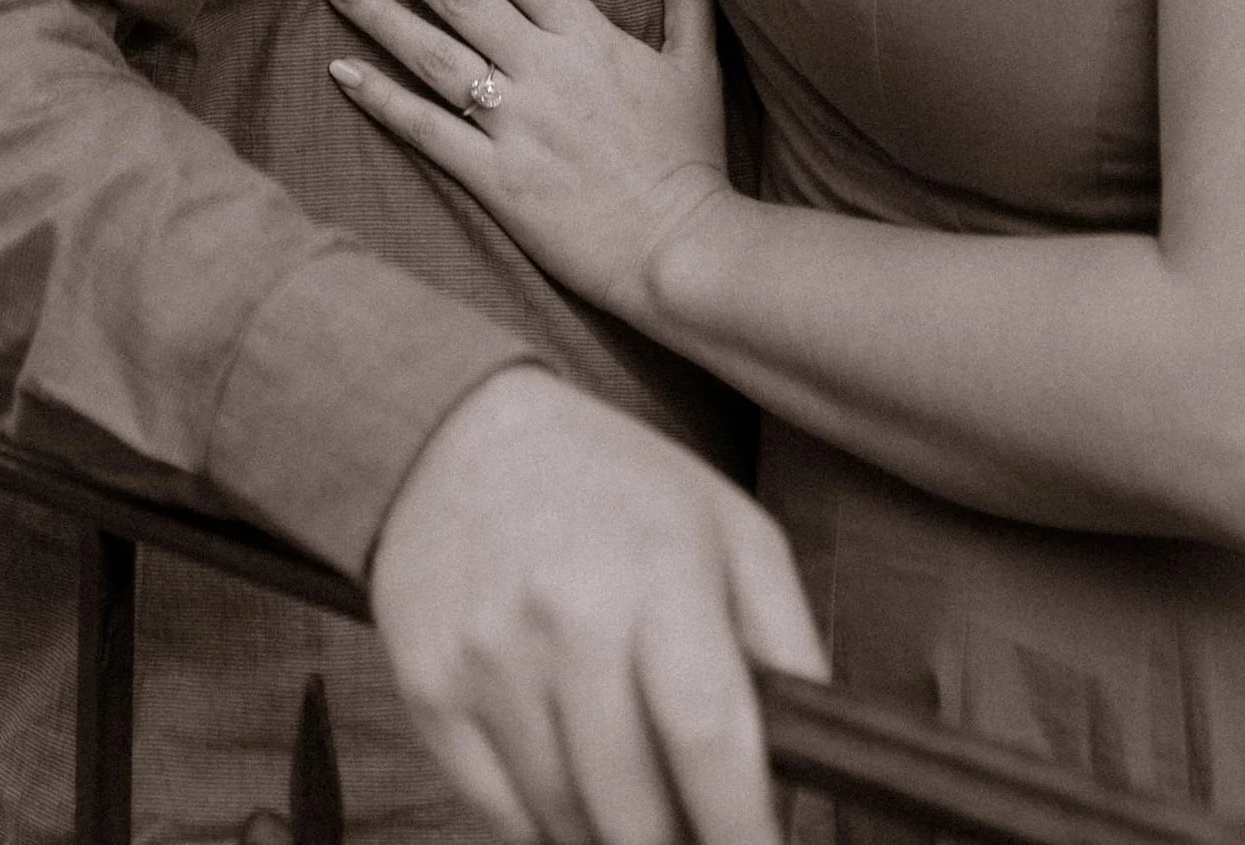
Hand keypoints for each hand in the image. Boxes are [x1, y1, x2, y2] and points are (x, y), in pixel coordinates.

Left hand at [324, 0, 731, 324]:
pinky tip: (341, 73)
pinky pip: (428, 131)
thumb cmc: (690, 155)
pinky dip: (382, 100)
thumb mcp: (698, 60)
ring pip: (433, 55)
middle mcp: (544, 70)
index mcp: (588, 37)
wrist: (680, 248)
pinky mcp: (496, 180)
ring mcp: (515, 125)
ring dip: (379, 14)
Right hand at [370, 364, 824, 844]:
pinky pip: (501, 816)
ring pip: (568, 822)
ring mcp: (490, 657)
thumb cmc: (616, 487)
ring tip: (640, 797)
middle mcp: (568, 613)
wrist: (462, 439)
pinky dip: (549, 822)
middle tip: (700, 830)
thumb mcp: (730, 528)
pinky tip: (574, 777)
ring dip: (615, 835)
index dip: (740, 827)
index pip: (706, 732)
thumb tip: (815, 754)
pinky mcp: (430, 691)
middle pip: (634, 807)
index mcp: (659, 568)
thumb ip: (786, 640)